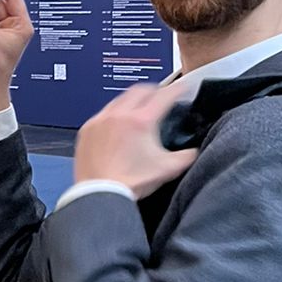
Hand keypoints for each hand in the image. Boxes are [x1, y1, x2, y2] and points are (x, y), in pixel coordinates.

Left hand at [74, 84, 197, 199]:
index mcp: (141, 121)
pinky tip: (119, 124)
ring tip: (140, 109)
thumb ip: (186, 157)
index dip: (177, 89)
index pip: (164, 95)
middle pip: (140, 90)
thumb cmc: (130, 182)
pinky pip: (103, 113)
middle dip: (154, 90)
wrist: (99, 193)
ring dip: (132, 100)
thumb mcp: (167, 169)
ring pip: (119, 99)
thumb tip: (194, 151)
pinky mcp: (87, 129)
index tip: (182, 87)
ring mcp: (100, 120)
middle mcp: (119, 114)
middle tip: (162, 96)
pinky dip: (115, 113)